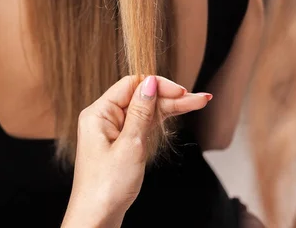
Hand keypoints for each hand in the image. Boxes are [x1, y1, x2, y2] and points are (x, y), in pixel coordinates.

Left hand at [62, 75, 211, 227]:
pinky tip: (178, 112)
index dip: (157, 85)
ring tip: (198, 101)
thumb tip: (150, 82)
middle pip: (141, 97)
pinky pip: (143, 124)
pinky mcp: (121, 143)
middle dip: (170, 96)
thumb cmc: (106, 187)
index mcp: (99, 113)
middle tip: (199, 98)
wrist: (96, 221)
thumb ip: (141, 112)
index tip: (181, 91)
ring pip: (146, 111)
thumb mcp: (129, 146)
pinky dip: (161, 120)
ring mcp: (113, 130)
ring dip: (171, 107)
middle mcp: (104, 118)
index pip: (131, 85)